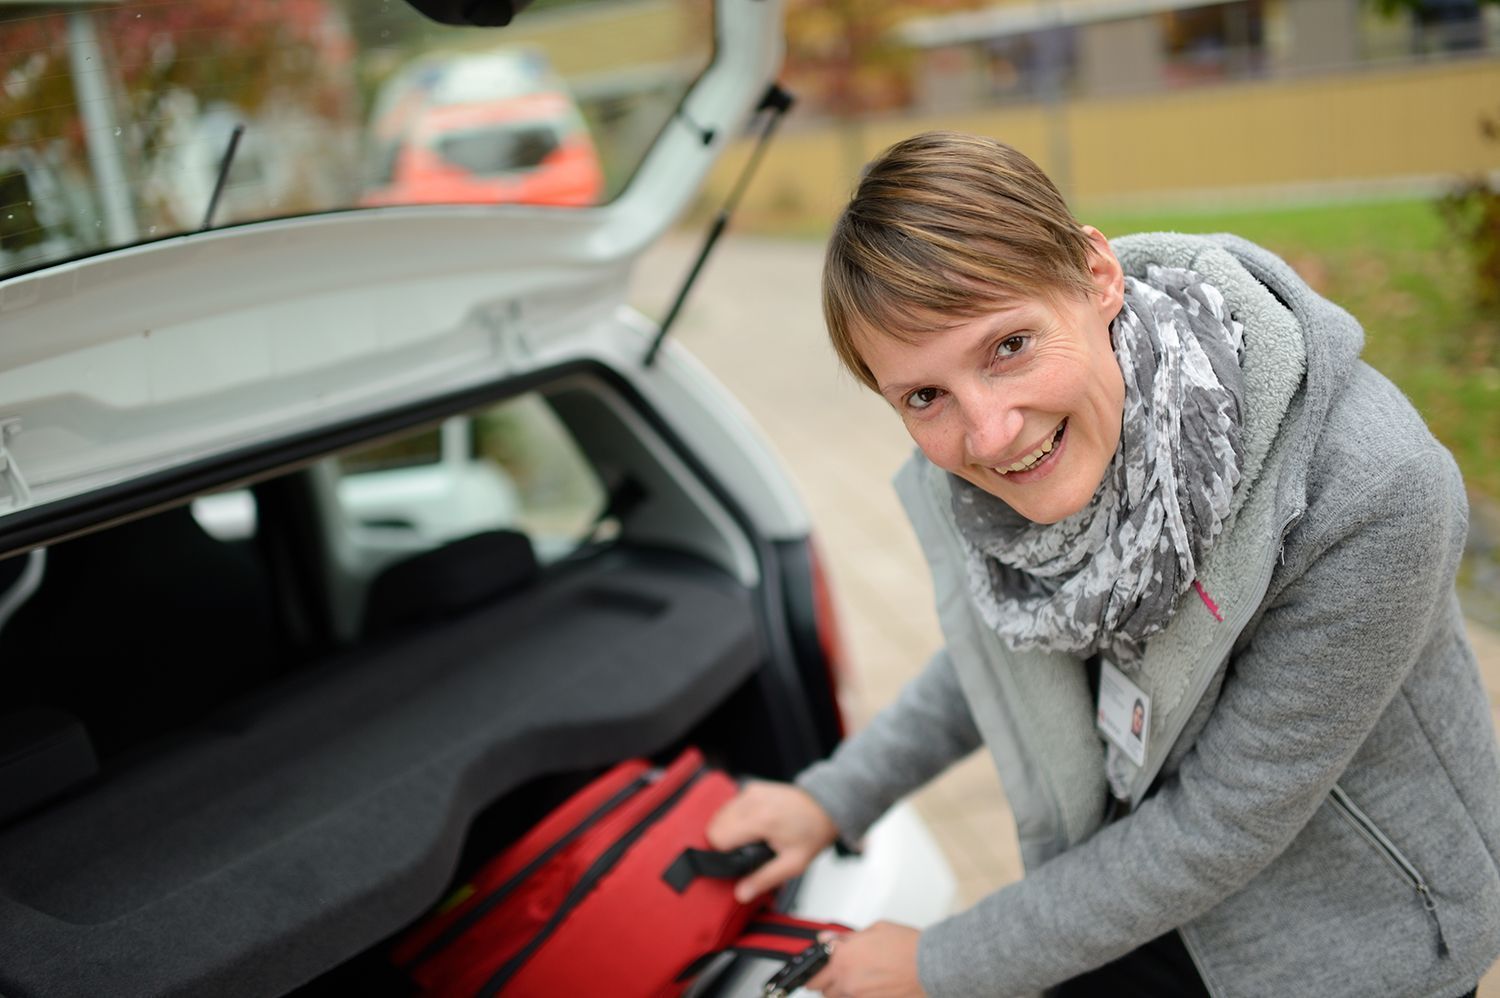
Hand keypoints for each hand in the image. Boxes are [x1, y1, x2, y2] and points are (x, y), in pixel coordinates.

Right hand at [705, 780, 838, 901]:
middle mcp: (752, 801)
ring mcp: (751, 792)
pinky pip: (730, 805)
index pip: (718, 837)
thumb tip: (742, 894)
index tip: (737, 860)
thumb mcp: (793, 864)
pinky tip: (751, 826)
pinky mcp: (752, 788)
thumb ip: (764, 879)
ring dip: (727, 829)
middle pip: (714, 826)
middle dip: (724, 843)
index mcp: (761, 820)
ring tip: (749, 839)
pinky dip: (734, 817)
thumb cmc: (813, 833)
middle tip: (745, 851)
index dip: (723, 854)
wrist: (826, 808)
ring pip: (719, 814)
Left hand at [806, 922, 925, 997]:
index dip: (815, 971)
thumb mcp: (873, 930)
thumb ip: (846, 938)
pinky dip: (857, 996)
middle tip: (836, 974)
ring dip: (841, 991)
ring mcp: (859, 997)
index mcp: (843, 958)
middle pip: (822, 991)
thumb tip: (827, 939)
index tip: (819, 968)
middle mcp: (847, 981)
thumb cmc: (907, 946)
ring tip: (856, 980)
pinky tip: (869, 988)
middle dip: (826, 982)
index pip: (813, 973)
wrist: (930, 965)